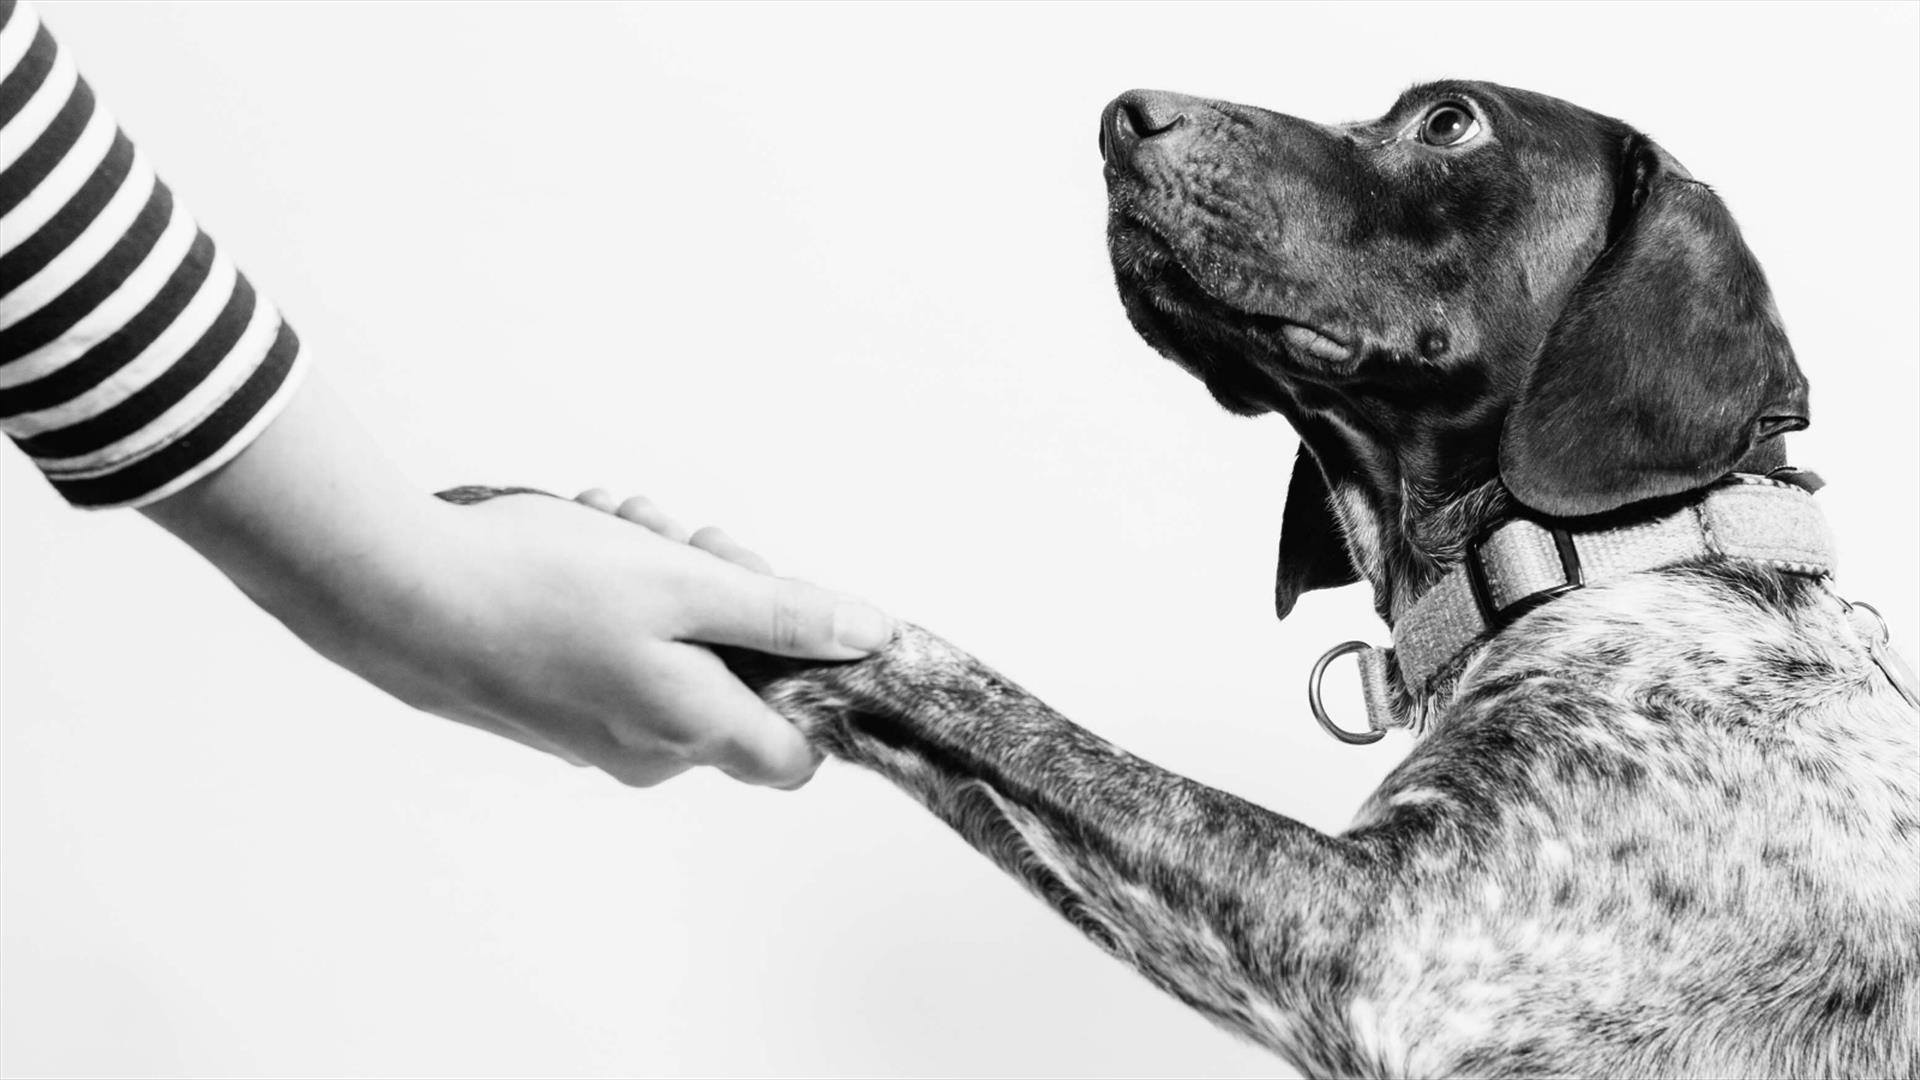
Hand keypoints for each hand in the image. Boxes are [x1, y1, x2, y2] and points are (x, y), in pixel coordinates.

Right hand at [142, 376, 892, 788]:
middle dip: (724, 590)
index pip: (801, 752)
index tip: (785, 606)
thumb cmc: (534, 587)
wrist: (387, 594)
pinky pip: (619, 649)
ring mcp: (595, 734)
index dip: (812, 676)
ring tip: (618, 520)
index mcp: (693, 734)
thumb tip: (869, 639)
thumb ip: (786, 617)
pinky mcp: (553, 706)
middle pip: (738, 678)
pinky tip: (584, 534)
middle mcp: (649, 753)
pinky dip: (617, 590)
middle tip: (681, 532)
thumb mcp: (684, 585)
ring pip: (676, 648)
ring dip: (664, 575)